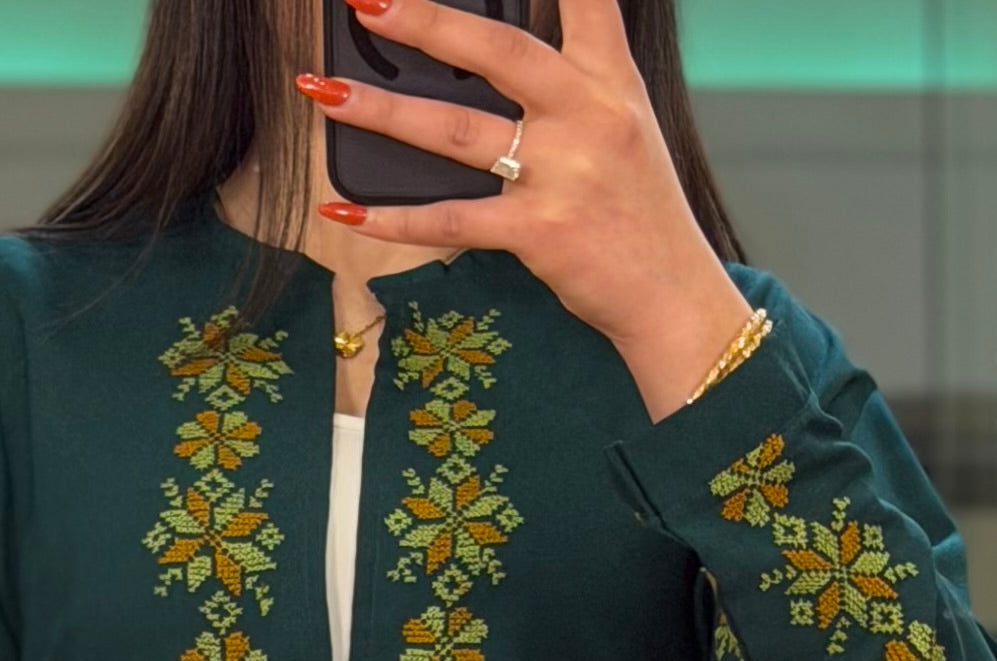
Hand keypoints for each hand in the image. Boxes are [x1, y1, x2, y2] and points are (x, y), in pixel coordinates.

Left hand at [303, 0, 751, 419]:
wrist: (671, 295)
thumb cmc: (637, 209)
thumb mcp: (623, 124)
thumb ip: (570, 82)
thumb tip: (484, 61)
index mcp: (609, 79)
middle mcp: (586, 115)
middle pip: (494, 52)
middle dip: (425, 22)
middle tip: (367, 2)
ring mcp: (561, 174)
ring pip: (456, 131)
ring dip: (383, 112)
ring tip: (325, 92)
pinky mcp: (538, 234)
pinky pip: (452, 221)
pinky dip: (393, 220)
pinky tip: (346, 212)